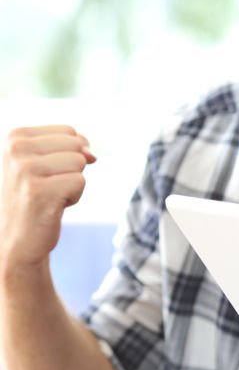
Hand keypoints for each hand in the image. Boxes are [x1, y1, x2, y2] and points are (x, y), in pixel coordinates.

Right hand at [0, 126, 95, 270]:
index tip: (47, 172)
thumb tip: (91, 155)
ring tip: (50, 195)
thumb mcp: (46, 161)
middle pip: (76, 145)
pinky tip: (52, 206)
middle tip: (49, 185)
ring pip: (80, 162)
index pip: (69, 132)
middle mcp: (16, 149)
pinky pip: (80, 182)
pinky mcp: (39, 191)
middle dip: (72, 168)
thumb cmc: (36, 195)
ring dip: (72, 183)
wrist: (17, 237)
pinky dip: (73, 197)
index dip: (69, 154)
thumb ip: (71, 145)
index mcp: (16, 136)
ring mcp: (25, 170)